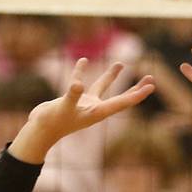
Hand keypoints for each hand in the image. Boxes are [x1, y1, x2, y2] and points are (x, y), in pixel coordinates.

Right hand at [9, 58, 154, 161]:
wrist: (40, 131)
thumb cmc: (52, 122)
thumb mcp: (62, 108)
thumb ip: (71, 96)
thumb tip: (77, 84)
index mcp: (97, 112)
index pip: (122, 103)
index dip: (137, 94)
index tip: (152, 86)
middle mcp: (95, 109)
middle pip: (120, 97)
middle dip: (135, 88)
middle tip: (151, 78)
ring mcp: (85, 104)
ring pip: (102, 87)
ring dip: (111, 76)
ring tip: (121, 63)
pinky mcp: (74, 100)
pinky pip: (81, 82)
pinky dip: (81, 72)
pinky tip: (83, 60)